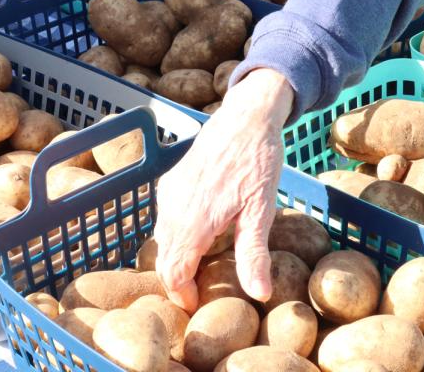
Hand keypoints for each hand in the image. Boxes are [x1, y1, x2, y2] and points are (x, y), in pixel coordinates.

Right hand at [153, 68, 293, 311]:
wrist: (245, 116)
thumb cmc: (257, 161)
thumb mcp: (261, 210)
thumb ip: (253, 254)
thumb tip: (258, 294)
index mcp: (192, 221)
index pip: (173, 272)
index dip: (182, 295)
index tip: (198, 307)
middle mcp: (172, 209)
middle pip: (164, 260)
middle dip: (178, 282)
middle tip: (201, 295)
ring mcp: (168, 194)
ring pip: (163, 240)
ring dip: (177, 260)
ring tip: (202, 271)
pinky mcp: (170, 182)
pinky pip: (165, 221)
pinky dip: (176, 238)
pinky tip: (200, 239)